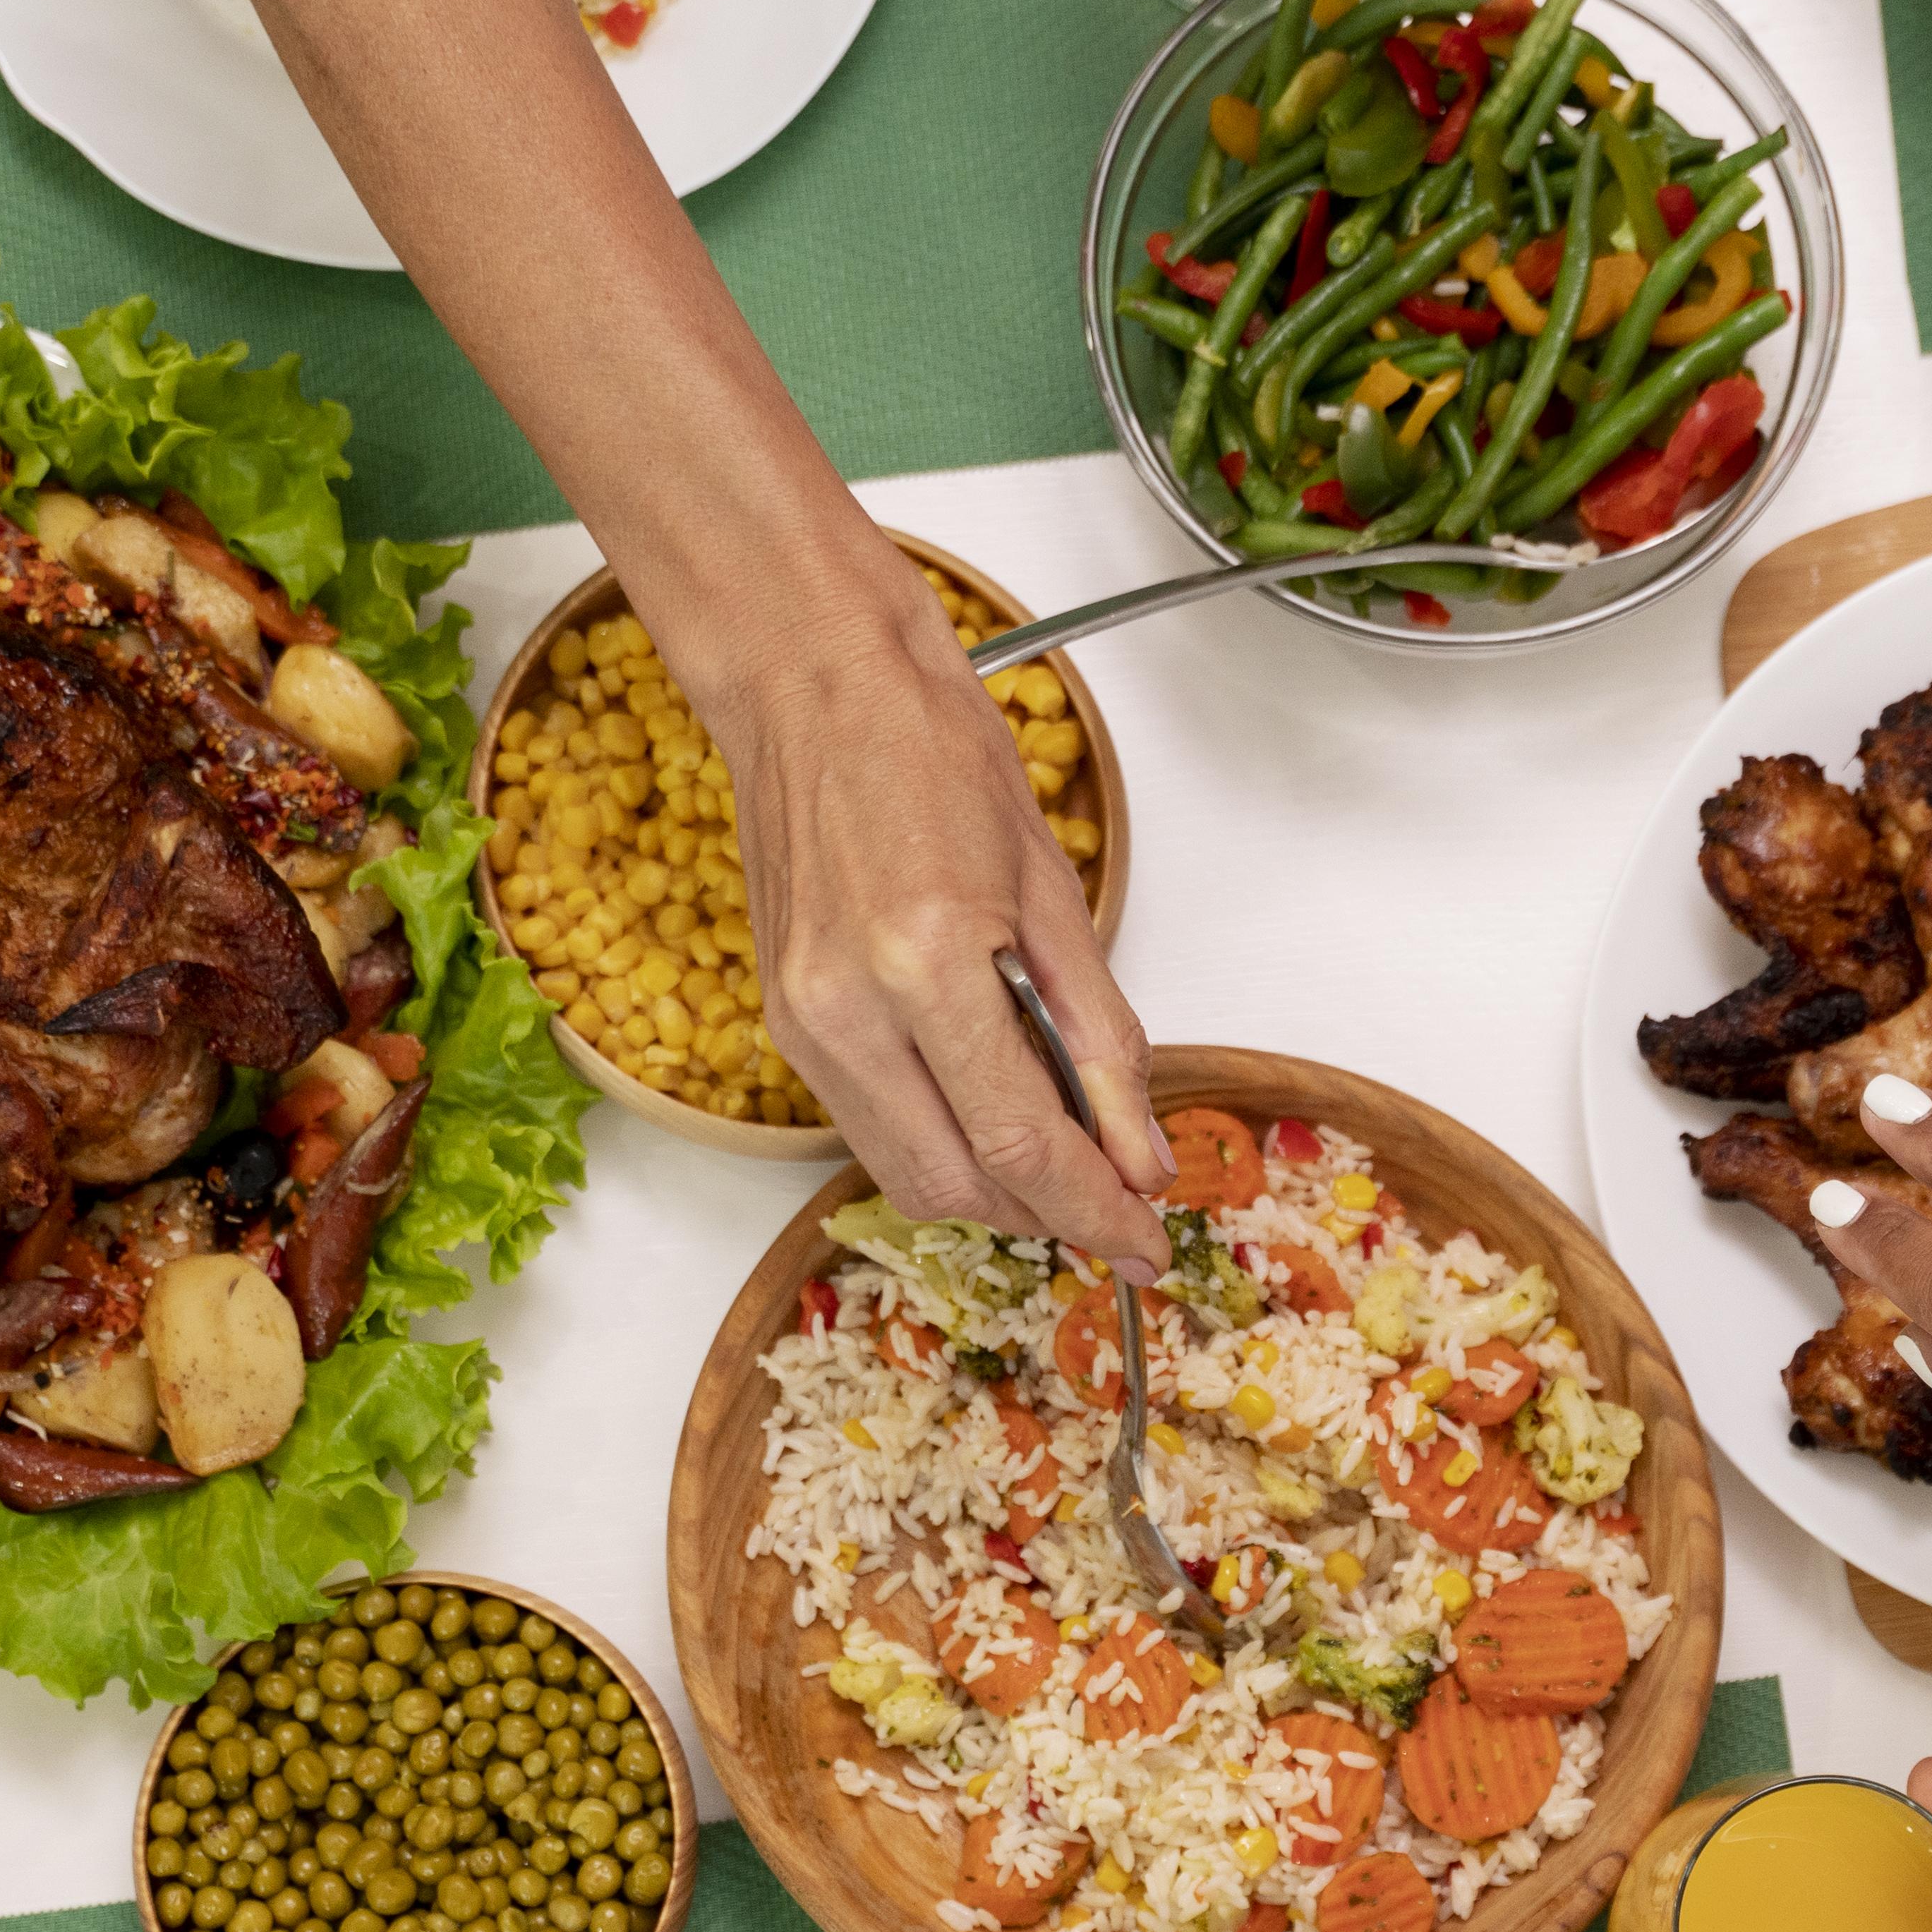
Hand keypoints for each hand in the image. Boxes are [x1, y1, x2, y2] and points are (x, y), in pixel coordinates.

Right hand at [688, 566, 1172, 1273]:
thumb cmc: (933, 752)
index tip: (1146, 1243)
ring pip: (907, 1174)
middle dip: (1046, 1215)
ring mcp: (803, 1022)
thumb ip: (1100, 1037)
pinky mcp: (785, 1023)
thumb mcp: (1054, 892)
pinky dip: (941, 1141)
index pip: (1022, 1145)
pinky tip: (989, 1106)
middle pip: (957, 1188)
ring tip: (1060, 1158)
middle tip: (1115, 1205)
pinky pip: (870, 1126)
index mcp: (927, 960)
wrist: (816, 688)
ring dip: (992, 1190)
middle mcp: (848, 1007)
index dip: (1095, 1212)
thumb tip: (1139, 1152)